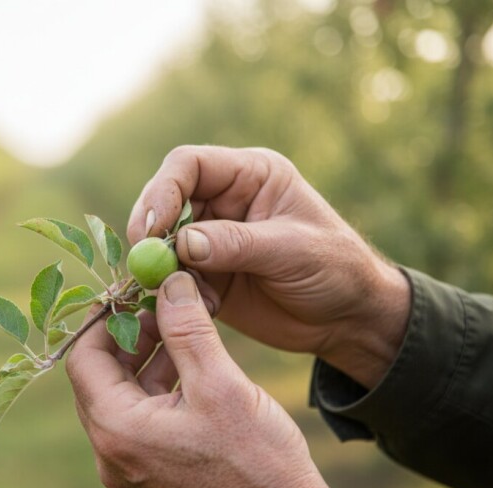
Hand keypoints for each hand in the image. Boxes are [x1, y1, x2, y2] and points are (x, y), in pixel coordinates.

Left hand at [66, 272, 329, 487]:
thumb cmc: (258, 462)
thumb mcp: (221, 385)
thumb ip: (188, 329)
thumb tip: (169, 282)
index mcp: (118, 431)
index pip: (84, 359)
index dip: (104, 318)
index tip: (130, 290)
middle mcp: (114, 453)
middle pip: (99, 377)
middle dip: (127, 335)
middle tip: (158, 304)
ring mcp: (131, 465)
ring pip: (122, 396)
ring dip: (145, 358)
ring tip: (178, 327)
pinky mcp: (152, 470)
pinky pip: (141, 418)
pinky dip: (158, 386)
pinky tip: (189, 363)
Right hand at [127, 146, 410, 388]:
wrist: (349, 318)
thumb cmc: (336, 269)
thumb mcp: (292, 250)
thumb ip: (237, 244)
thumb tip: (180, 245)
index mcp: (249, 175)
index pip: (188, 165)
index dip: (163, 191)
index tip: (152, 228)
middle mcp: (224, 201)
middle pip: (165, 201)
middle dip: (151, 231)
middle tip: (143, 263)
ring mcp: (211, 238)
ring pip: (162, 243)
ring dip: (160, 268)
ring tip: (175, 292)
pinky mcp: (206, 275)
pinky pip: (173, 278)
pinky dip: (174, 294)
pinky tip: (201, 310)